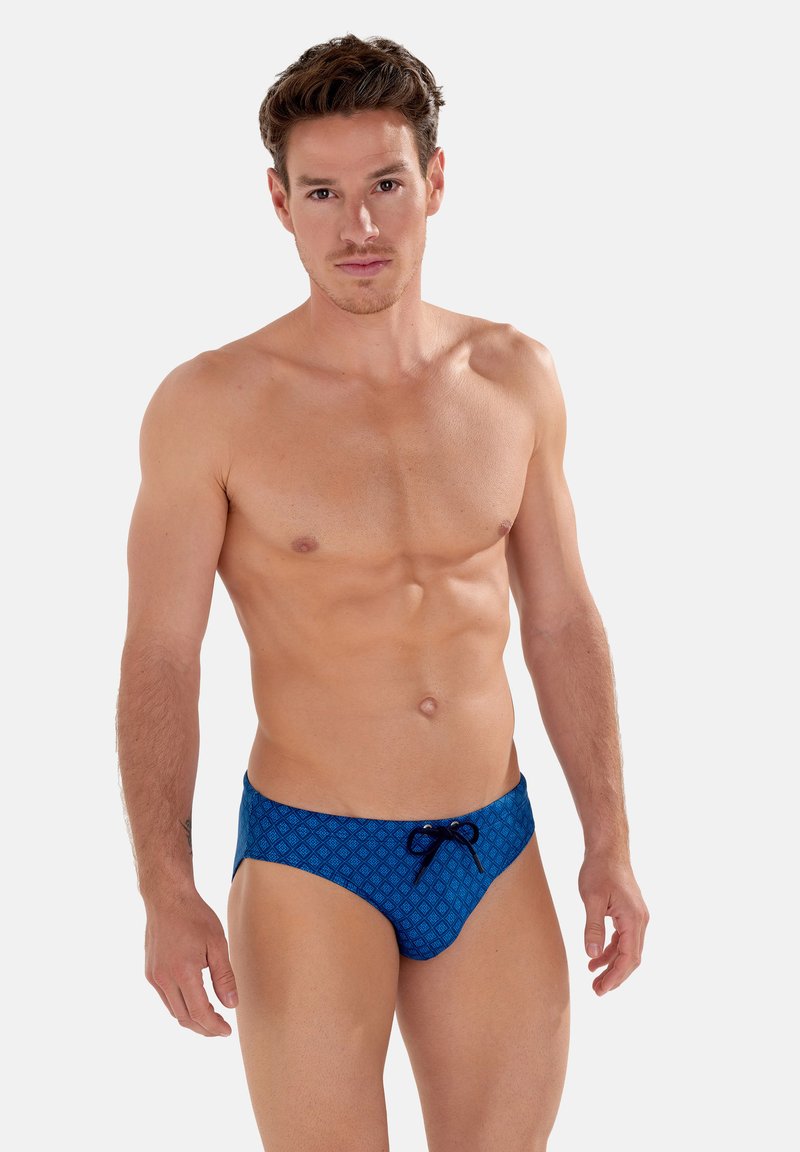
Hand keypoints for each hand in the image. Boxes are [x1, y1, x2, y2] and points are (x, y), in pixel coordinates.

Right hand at [144, 889, 238, 1035]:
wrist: (167, 898)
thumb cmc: (195, 916)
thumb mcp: (217, 944)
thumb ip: (224, 977)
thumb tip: (231, 1005)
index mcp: (183, 972)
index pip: (199, 1013)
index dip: (214, 1026)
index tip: (227, 1031)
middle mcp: (164, 978)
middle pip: (184, 1017)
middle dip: (204, 1028)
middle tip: (220, 1029)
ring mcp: (154, 976)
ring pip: (173, 1010)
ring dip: (191, 1019)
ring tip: (210, 1018)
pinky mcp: (150, 972)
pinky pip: (166, 998)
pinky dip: (180, 1006)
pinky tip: (193, 1001)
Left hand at [578, 850, 648, 996]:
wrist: (608, 849)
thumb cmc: (599, 870)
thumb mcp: (591, 900)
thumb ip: (593, 928)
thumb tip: (593, 955)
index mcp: (634, 919)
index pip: (629, 957)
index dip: (615, 976)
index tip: (600, 989)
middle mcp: (640, 920)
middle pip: (631, 958)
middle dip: (615, 976)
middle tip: (597, 990)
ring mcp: (636, 917)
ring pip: (627, 949)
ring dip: (612, 965)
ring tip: (594, 978)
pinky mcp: (629, 913)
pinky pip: (623, 938)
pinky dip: (611, 950)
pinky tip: (596, 958)